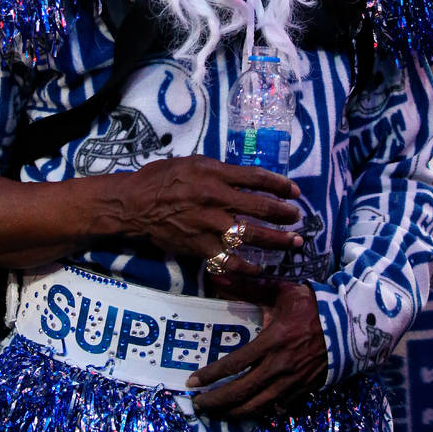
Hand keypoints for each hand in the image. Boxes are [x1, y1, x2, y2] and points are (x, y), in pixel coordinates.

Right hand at [125, 156, 300, 274]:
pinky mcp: (200, 247)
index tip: (294, 191)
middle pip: (260, 208)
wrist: (135, 204)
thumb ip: (220, 170)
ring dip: (276, 240)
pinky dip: (247, 266)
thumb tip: (246, 178)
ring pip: (251, 235)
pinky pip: (229, 260)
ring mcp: (209, 225)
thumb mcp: (193, 162)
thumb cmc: (162, 178)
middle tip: (297, 217)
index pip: (257, 178)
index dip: (280, 185)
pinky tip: (260, 268)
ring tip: (293, 243)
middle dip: (284, 214)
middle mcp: (216, 199)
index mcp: (215, 174)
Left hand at [187, 281, 327, 416]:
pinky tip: (247, 411)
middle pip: (241, 392)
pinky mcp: (303, 390)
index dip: (211, 375)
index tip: (192, 382)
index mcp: (272, 342)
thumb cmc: (312, 305)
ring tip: (216, 412)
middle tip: (197, 405)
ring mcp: (292, 382)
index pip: (234, 364)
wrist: (350, 324)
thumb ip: (248, 286)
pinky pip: (277, 407)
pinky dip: (259, 412)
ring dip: (233, 411)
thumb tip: (218, 275)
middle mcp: (279, 367)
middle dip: (216, 401)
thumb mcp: (280, 291)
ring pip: (257, 406)